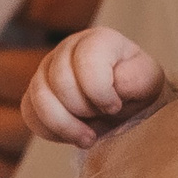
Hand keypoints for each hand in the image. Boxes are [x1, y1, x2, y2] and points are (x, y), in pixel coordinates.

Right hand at [22, 27, 165, 146]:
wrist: (125, 105)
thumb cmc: (136, 89)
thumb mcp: (148, 82)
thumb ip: (135, 78)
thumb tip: (114, 83)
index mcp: (98, 40)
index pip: (86, 60)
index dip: (99, 90)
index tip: (115, 106)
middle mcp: (68, 48)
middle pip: (60, 81)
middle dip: (85, 109)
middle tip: (104, 117)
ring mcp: (47, 69)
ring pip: (40, 98)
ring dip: (66, 125)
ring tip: (89, 137)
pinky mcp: (34, 92)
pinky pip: (30, 114)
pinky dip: (51, 131)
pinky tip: (73, 134)